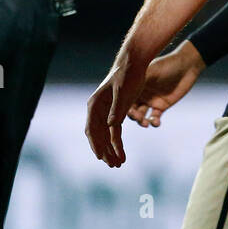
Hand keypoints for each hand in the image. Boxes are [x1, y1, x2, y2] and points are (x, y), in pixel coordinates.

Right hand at [86, 50, 149, 166]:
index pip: (92, 128)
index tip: (100, 157)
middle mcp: (98, 110)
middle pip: (98, 135)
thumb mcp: (123, 91)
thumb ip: (117, 108)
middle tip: (113, 165)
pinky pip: (115, 132)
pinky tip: (121, 153)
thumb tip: (110, 127)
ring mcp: (107, 112)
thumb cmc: (127, 74)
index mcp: (95, 104)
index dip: (96, 143)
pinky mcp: (117, 112)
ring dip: (111, 150)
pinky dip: (117, 143)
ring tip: (118, 164)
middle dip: (105, 151)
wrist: (135, 63)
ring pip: (106, 136)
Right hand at [128, 41, 205, 126]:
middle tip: (137, 118)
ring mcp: (151, 101)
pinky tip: (155, 122)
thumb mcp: (150, 71)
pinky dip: (154, 122)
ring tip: (145, 123)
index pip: (125, 99)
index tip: (124, 111)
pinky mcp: (162, 106)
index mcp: (135, 85)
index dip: (123, 106)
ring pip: (142, 116)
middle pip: (132, 109)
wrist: (185, 66)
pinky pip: (155, 118)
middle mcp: (141, 94)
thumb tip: (121, 89)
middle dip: (133, 116)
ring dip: (142, 121)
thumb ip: (136, 81)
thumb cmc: (166, 65)